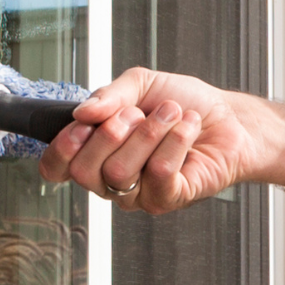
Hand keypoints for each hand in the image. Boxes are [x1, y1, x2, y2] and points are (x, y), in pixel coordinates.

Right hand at [37, 67, 262, 213]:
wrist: (228, 116)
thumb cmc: (182, 104)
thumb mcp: (141, 84)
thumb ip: (109, 95)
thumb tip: (83, 112)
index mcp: (96, 153)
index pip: (56, 168)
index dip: (62, 148)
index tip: (83, 123)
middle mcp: (112, 179)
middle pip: (85, 171)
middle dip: (111, 132)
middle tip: (138, 112)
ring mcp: (139, 194)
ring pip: (120, 172)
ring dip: (150, 132)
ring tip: (172, 114)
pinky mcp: (169, 199)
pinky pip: (158, 174)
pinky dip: (175, 142)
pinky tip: (187, 128)